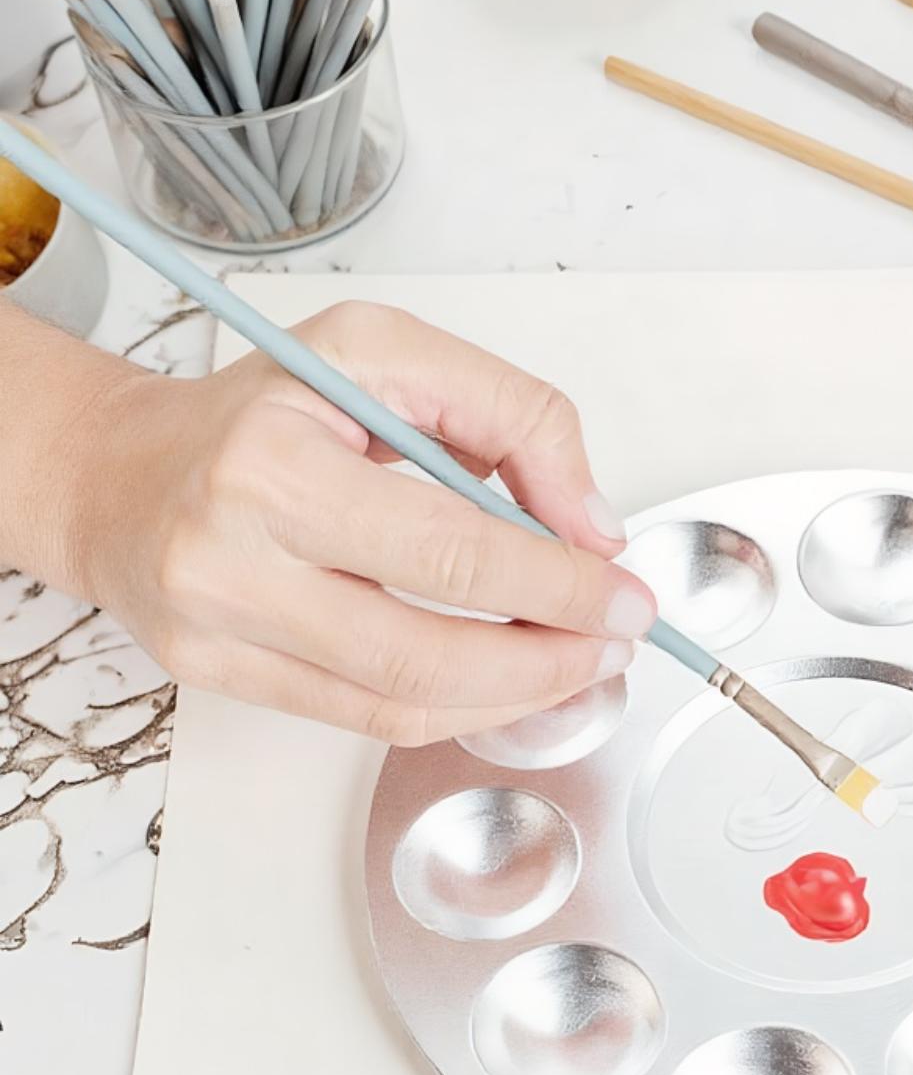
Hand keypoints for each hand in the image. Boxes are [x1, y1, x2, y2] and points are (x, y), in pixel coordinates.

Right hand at [17, 300, 656, 743]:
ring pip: (401, 704)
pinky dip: (460, 708)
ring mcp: (218, 633)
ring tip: (579, 665)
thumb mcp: (389, 356)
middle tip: (617, 643)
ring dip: (515, 697)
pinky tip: (511, 682)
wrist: (124, 473)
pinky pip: (368, 719)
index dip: (559, 587)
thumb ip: (513, 417)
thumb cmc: (266, 408)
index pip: (452, 551)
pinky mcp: (221, 679)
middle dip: (549, 658)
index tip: (626, 597)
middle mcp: (230, 557)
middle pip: (425, 649)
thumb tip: (593, 529)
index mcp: (272, 461)